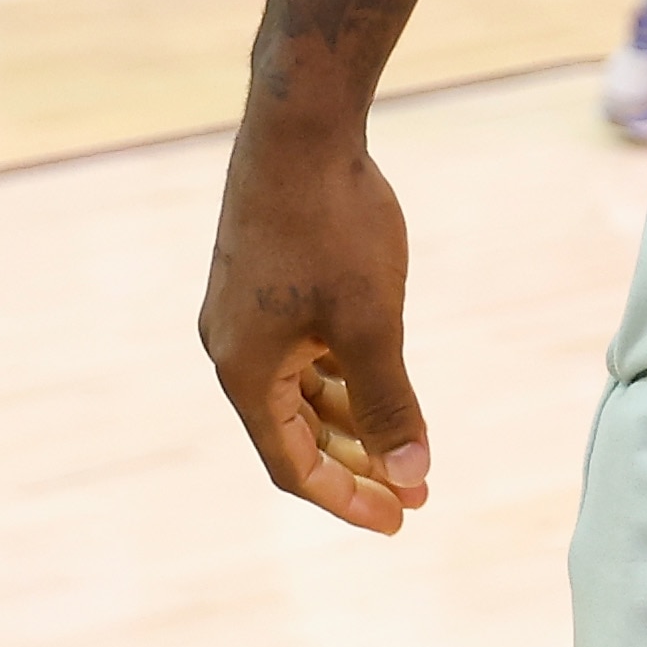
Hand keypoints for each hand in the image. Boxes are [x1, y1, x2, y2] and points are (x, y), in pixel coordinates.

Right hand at [198, 122, 434, 534]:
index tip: (401, 519)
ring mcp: (246, 314)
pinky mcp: (265, 281)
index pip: (293, 465)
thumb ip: (389, 402)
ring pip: (301, 390)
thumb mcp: (373, 322)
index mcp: (245, 373)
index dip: (346, 499)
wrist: (301, 127)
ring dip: (351, 420)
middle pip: (295, 433)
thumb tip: (411, 473)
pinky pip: (302, 350)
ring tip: (407, 444)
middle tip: (414, 488)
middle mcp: (233, 350)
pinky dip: (340, 374)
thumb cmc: (335, 226)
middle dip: (356, 465)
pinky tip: (382, 377)